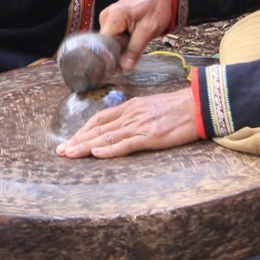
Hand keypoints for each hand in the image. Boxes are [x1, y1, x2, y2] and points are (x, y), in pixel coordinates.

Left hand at [56, 87, 199, 158]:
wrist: (197, 105)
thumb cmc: (177, 108)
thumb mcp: (150, 107)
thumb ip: (135, 116)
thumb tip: (121, 126)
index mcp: (130, 107)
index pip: (100, 119)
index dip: (83, 130)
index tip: (71, 139)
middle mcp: (130, 115)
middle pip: (98, 129)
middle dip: (77, 140)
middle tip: (61, 151)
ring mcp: (139, 125)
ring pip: (106, 137)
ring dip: (85, 146)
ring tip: (70, 154)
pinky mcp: (150, 136)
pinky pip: (126, 144)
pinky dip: (109, 149)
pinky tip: (96, 153)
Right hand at [97, 0, 175, 72]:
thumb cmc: (157, 9)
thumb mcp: (148, 31)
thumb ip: (134, 49)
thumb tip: (124, 68)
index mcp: (113, 16)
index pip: (104, 44)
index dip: (111, 57)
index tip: (120, 68)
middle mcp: (106, 15)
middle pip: (105, 42)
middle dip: (117, 53)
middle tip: (131, 59)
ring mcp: (107, 16)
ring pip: (109, 40)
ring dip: (120, 47)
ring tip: (134, 44)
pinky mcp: (112, 18)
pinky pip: (113, 34)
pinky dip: (121, 40)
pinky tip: (131, 39)